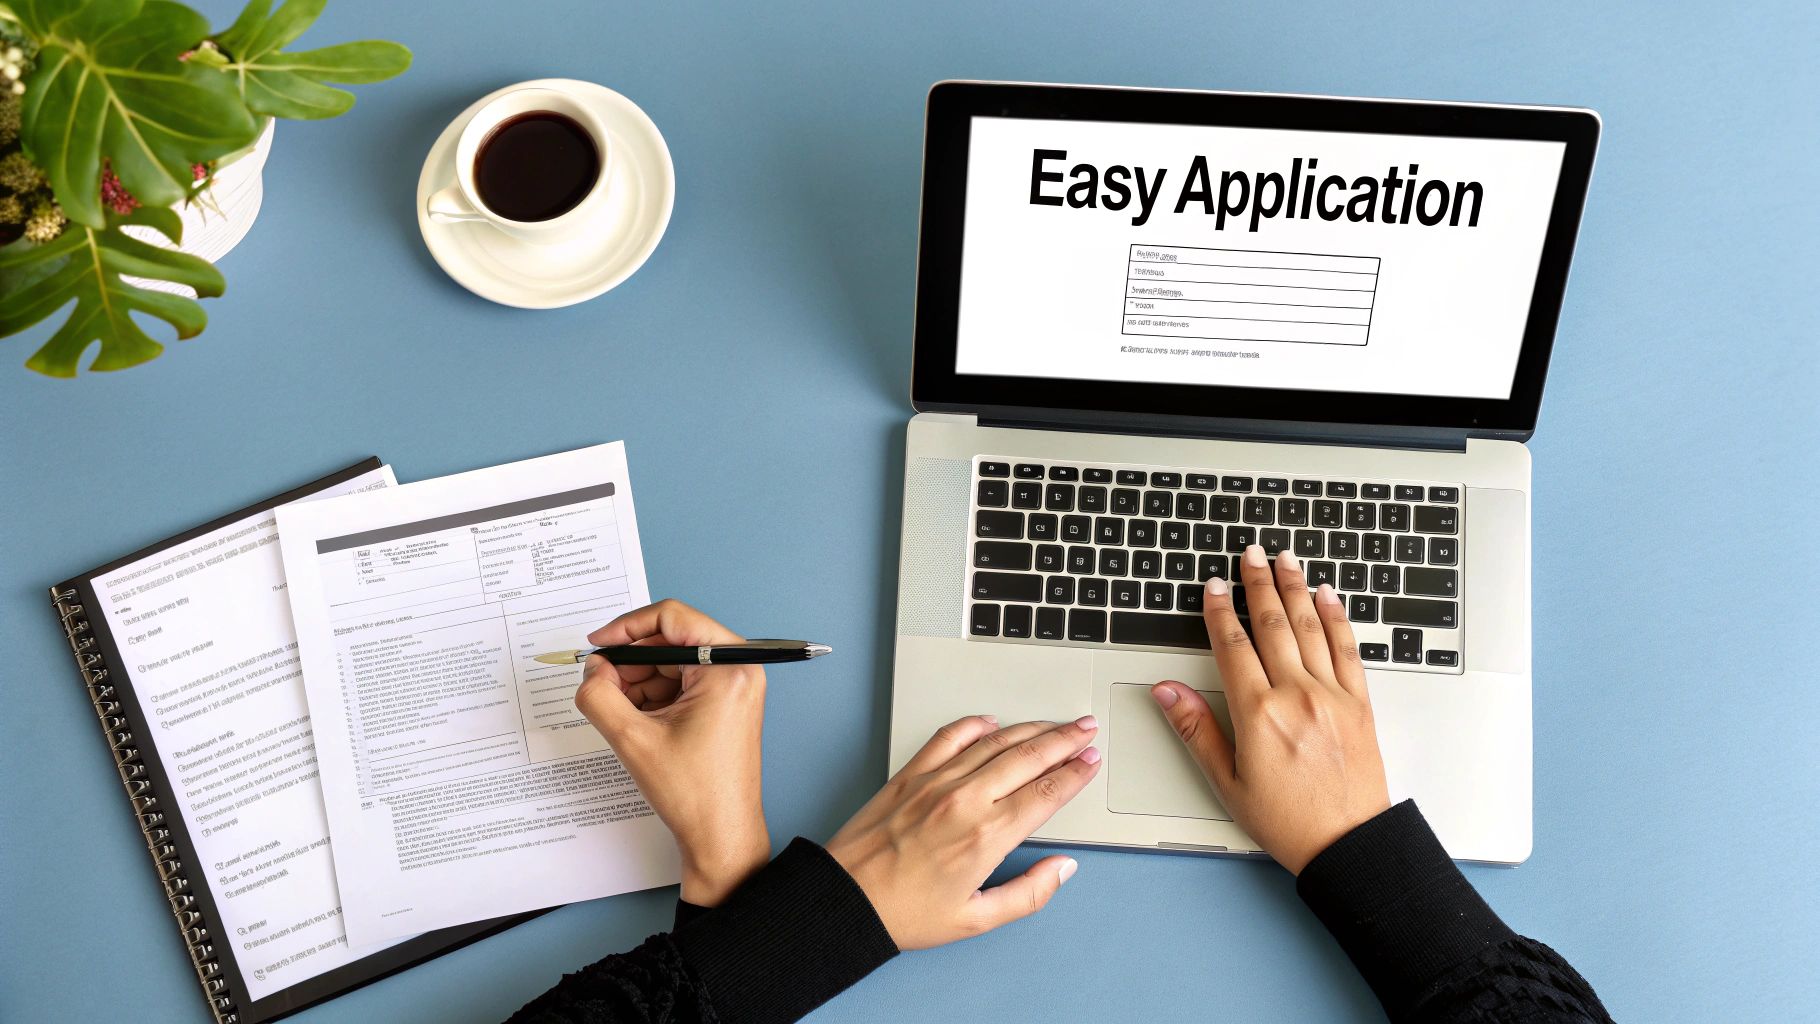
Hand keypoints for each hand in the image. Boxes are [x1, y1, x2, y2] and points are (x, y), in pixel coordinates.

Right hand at [574, 600, 768, 905]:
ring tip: (618, 713)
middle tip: (599, 686)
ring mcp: (733, 687)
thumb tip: (591, 669)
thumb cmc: (694, 793)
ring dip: (638, 682)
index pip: (672, 617)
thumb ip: (600, 696)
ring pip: (672, 664)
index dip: (627, 628)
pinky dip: (652, 696)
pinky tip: (635, 722)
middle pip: (671, 640)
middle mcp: (738, 669)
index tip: (597, 645)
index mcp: (728, 668)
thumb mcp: (633, 740)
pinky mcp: (724, 704)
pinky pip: (680, 683)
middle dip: (630, 662)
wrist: (721, 836)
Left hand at [825, 715, 1099, 949]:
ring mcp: (937, 782)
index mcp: (987, 837)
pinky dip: (974, 724)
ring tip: (1054, 723)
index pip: (1046, 792)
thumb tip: (1062, 869)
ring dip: (1031, 729)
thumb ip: (1028, 894)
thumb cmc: (904, 913)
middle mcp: (966, 801)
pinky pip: (949, 737)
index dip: (1075, 773)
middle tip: (1086, 730)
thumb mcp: (976, 920)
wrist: (844, 897)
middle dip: (1064, 740)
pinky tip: (991, 721)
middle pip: (1029, 757)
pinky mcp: (911, 774)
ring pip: (995, 742)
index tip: (1091, 762)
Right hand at [1152, 546, 1389, 874]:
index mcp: (1258, 715)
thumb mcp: (1227, 782)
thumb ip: (1197, 730)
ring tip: (1286, 560)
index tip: (1214, 587)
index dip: (1220, 612)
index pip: (1233, 647)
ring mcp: (1332, 696)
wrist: (1349, 844)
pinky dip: (1336, 618)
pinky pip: (1347, 649)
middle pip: (1273, 625)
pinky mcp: (1360, 704)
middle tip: (1250, 555)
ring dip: (1296, 588)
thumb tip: (1167, 692)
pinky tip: (1328, 598)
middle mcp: (1297, 696)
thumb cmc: (1288, 822)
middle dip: (1259, 584)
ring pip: (1311, 627)